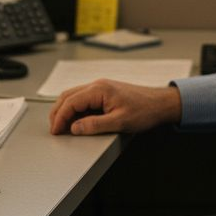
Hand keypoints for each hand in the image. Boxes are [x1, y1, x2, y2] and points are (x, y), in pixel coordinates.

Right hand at [48, 79, 182, 135]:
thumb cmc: (145, 110)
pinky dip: (75, 109)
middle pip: (68, 96)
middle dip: (57, 112)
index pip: (70, 101)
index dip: (59, 117)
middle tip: (54, 129)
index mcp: (99, 89)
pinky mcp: (105, 92)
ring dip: (65, 110)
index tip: (55, 130)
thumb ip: (95, 125)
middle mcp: (97, 85)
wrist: (160, 104)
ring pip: (74, 96)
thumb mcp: (119, 122)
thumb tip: (75, 128)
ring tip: (61, 126)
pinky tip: (75, 120)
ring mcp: (101, 87)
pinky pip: (83, 98)